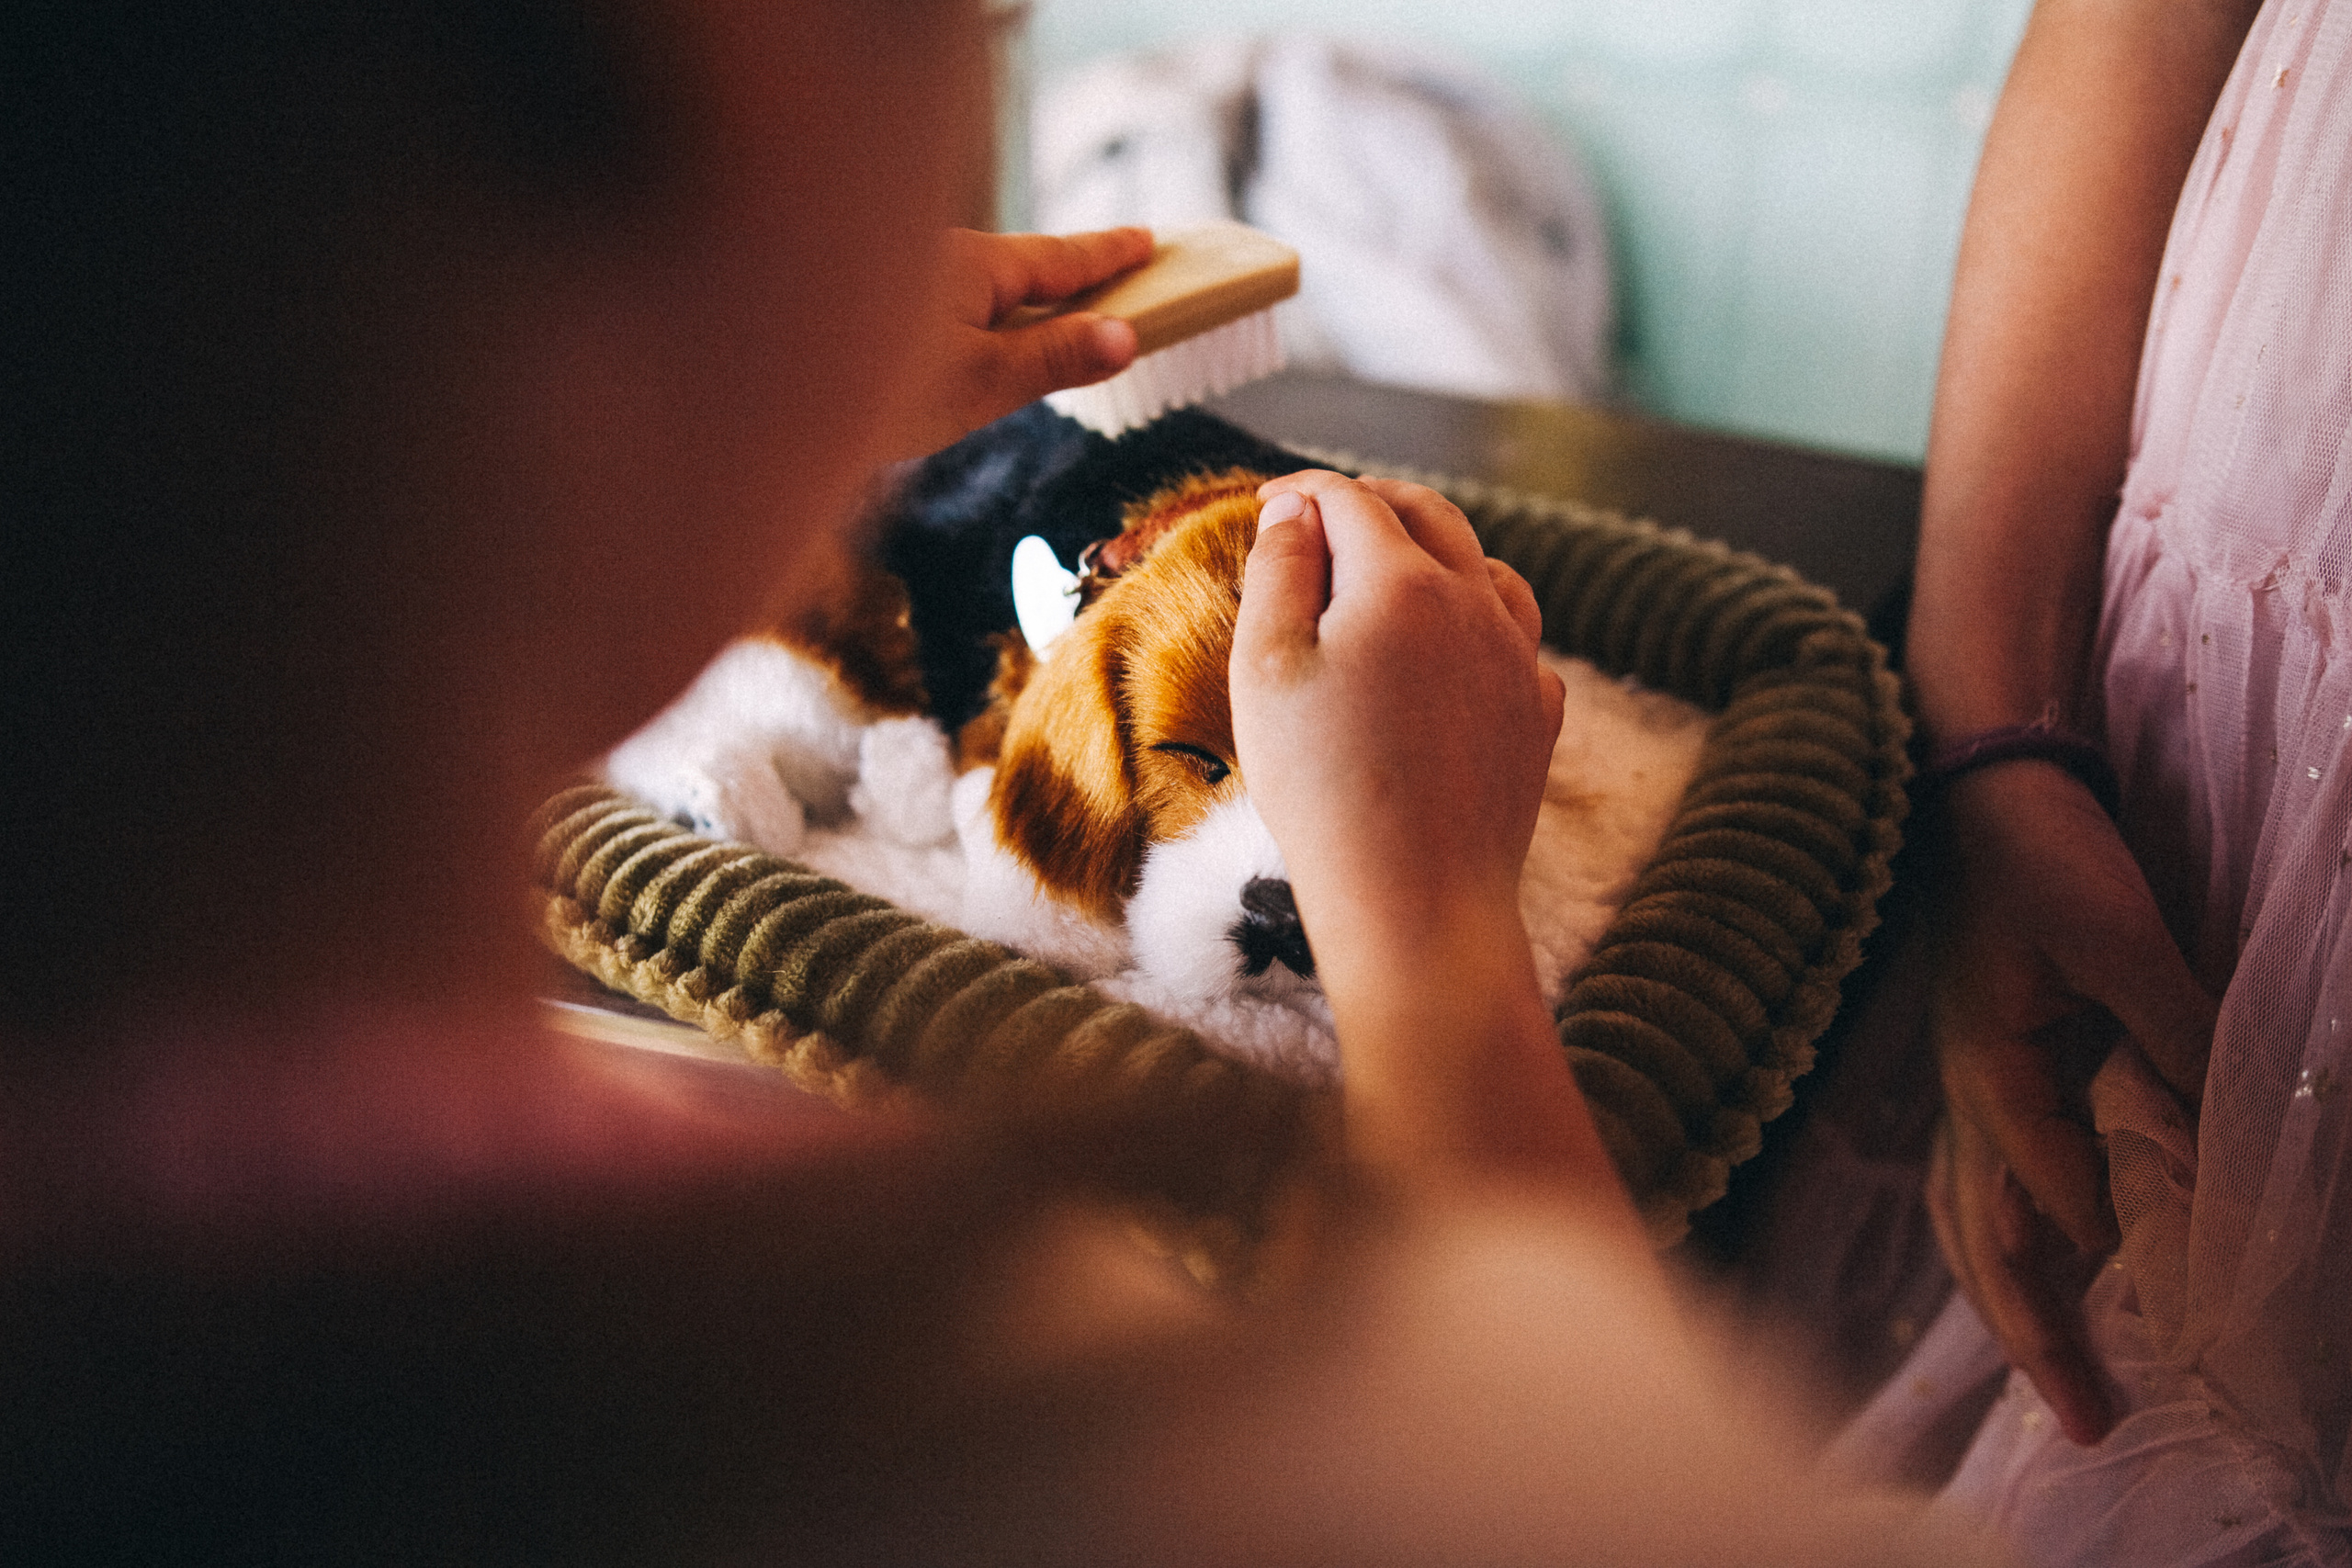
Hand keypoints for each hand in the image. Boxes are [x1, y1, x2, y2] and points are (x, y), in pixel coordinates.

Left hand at [887, 227, 1150, 457]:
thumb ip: (1053, 358)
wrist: (766, 396)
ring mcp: (902, 281)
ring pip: (981, 290)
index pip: (1060, 257)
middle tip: (1111, 275)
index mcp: (971, 263)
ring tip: (1056, 322)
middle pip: (1018, 269)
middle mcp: (938, 258)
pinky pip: (952, 307)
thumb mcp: (980, 382)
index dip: (1108, 254)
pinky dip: (983, 319)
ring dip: (1020, 305)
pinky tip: (978, 346)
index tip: (1145, 240)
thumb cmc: (870, 389)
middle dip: (1064, 276)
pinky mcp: (876, 312)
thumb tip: (1124, 337)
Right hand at [1231, 472, 1563, 966]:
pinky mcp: (1536, 714)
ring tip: (1398, 563)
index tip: (1268, 501)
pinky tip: (1454, 648)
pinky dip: (1480, 620)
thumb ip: (1278, 572)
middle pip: (1430, 514)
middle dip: (1375, 500)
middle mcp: (1476, 603)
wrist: (1416, 898)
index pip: (1351, 500)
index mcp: (1402, 581)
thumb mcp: (1266, 669)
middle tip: (1327, 510)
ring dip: (1439, 549)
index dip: (1303, 491)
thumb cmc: (1322, 787)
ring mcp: (1518, 658)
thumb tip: (1293, 512)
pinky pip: (1518, 640)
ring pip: (1488, 568)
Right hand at [1925, 760, 2215, 1443]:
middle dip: (2036, 1340)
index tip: (2184, 1333)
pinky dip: (1996, 1240)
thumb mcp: (2122, 940)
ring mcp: (1961, 1079)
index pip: (2057, 1201)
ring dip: (2010, 1302)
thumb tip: (2229, 1132)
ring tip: (2052, 1372)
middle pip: (1987, 1243)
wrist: (1972, 777)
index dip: (2118, 1269)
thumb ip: (2173, 1036)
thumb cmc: (2041, 853)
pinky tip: (2026, 1256)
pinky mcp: (1974, 1058)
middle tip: (2090, 1425)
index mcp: (1993, 1075)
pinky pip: (1974, 1180)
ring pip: (1969, 1220)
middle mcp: (1965, 1095)